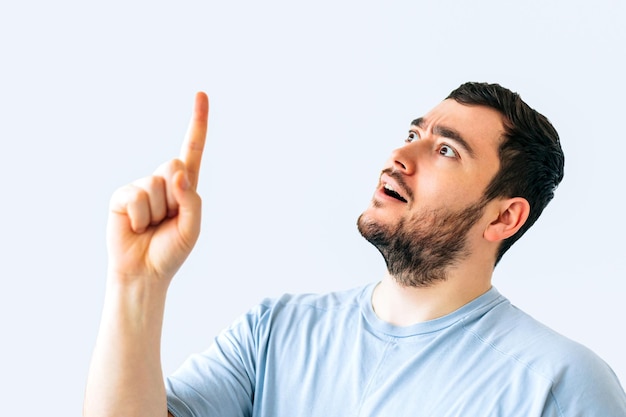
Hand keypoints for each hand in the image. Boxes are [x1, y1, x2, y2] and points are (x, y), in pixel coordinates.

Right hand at [106, 92, 207, 285]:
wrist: (144, 272)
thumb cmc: (171, 250)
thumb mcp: (192, 228)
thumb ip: (192, 200)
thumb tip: (178, 174)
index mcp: (185, 185)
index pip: (192, 149)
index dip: (198, 122)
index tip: (201, 94)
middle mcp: (163, 181)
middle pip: (174, 165)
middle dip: (175, 196)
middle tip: (167, 219)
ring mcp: (141, 187)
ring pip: (156, 184)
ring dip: (158, 212)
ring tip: (152, 226)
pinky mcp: (122, 196)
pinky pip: (137, 197)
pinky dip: (141, 218)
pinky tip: (137, 228)